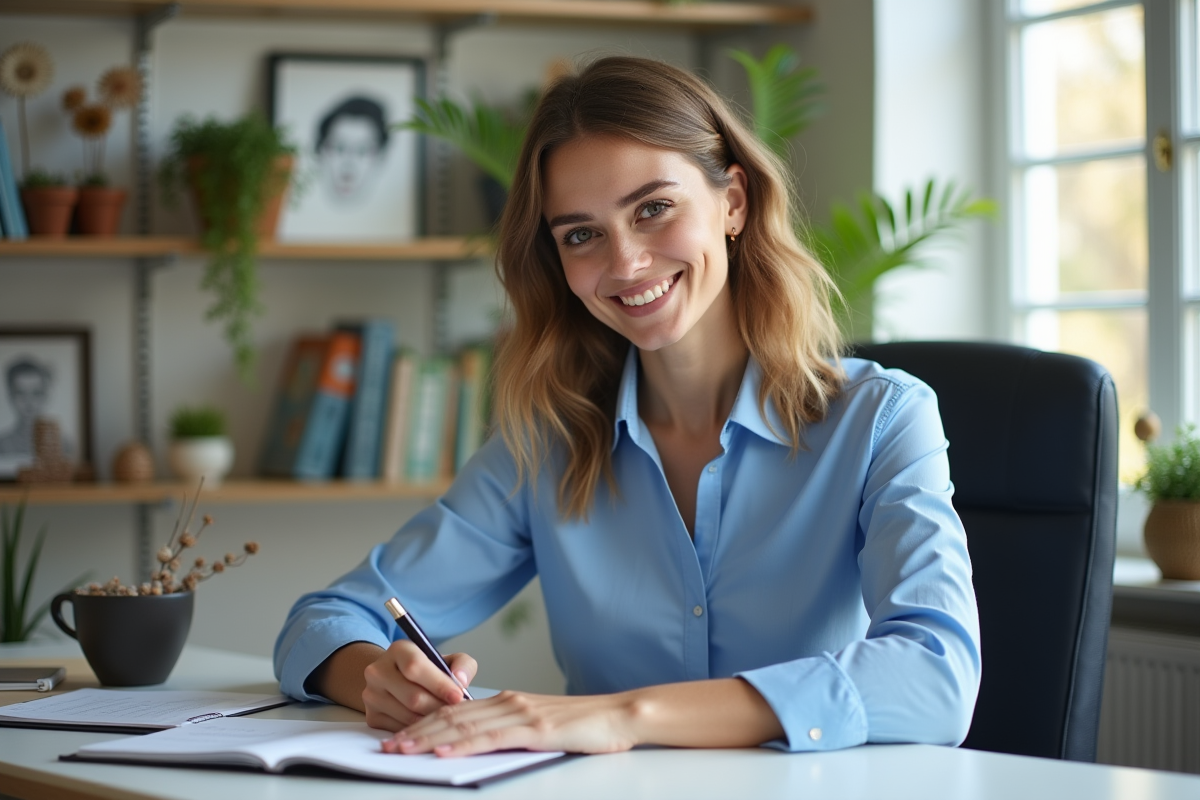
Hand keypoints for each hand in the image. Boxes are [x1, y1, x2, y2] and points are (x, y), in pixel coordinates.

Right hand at [361, 640, 477, 731]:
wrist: (397, 680)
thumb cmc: (428, 670)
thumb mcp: (448, 660)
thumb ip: (462, 664)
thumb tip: (461, 680)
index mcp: (398, 650)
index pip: (415, 666)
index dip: (439, 684)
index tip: (458, 696)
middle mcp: (378, 671)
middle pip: (412, 696)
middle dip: (439, 707)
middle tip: (456, 713)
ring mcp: (371, 695)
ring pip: (407, 716)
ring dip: (431, 722)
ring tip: (446, 719)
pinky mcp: (371, 716)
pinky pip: (399, 730)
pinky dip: (418, 731)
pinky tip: (429, 725)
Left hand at [382, 691, 638, 756]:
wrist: (619, 715)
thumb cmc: (585, 726)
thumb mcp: (541, 726)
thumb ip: (512, 730)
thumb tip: (482, 744)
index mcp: (508, 701)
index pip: (456, 711)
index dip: (423, 723)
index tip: (399, 736)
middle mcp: (508, 702)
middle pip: (451, 716)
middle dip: (414, 731)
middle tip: (386, 745)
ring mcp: (520, 713)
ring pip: (463, 725)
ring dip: (428, 738)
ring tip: (401, 749)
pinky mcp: (533, 729)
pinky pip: (490, 738)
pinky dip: (462, 744)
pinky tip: (443, 751)